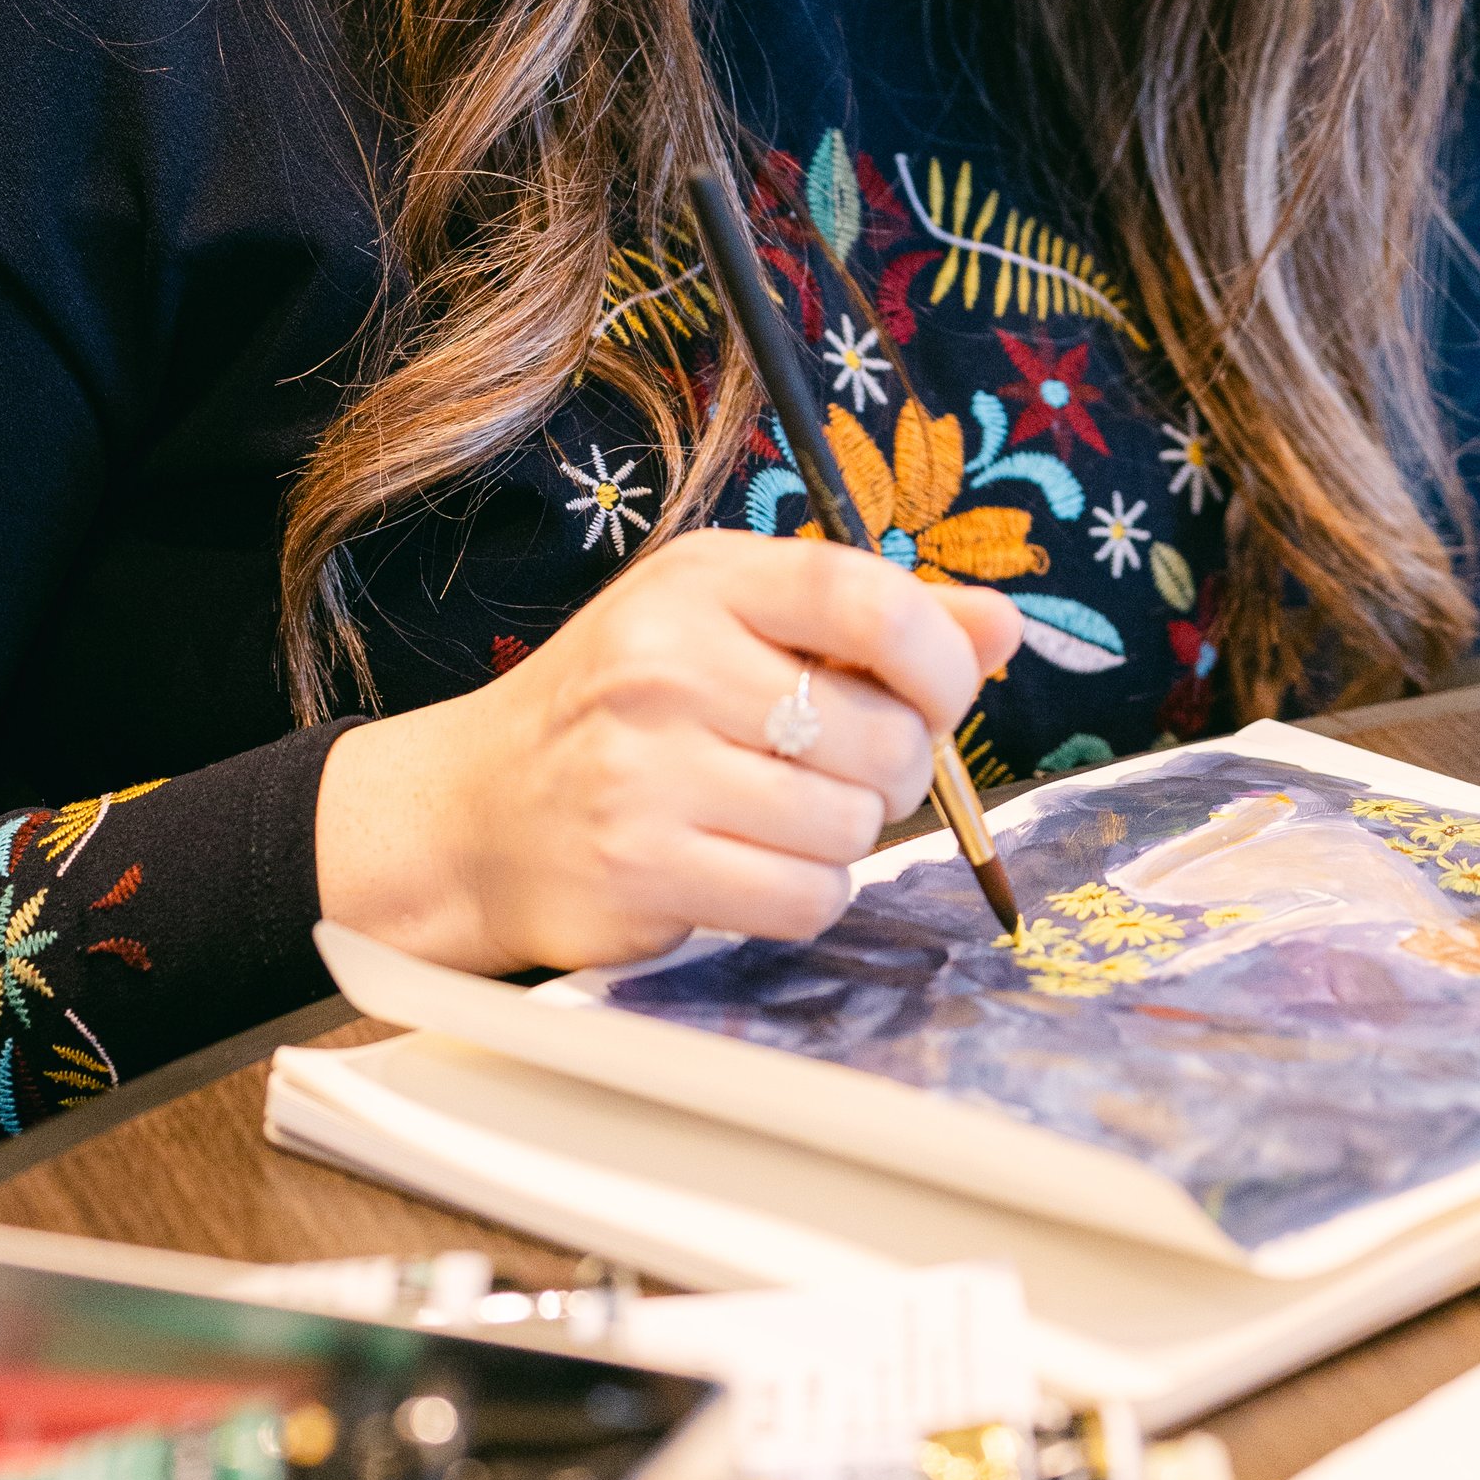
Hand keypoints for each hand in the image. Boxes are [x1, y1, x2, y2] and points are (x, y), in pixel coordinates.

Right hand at [313, 531, 1019, 975]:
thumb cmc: (625, 706)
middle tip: (846, 769)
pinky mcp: (643, 869)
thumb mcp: (730, 621)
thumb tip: (1004, 626)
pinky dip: (806, 895)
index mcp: (701, 582)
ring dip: (845, 837)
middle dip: (896, 767)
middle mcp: (670, 665)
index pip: (866, 597)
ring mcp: (650, 771)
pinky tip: (755, 866)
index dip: (940, 657)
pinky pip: (804, 898)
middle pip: (881, 734)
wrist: (474, 813)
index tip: (940, 694)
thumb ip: (871, 618)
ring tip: (783, 816)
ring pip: (850, 826)